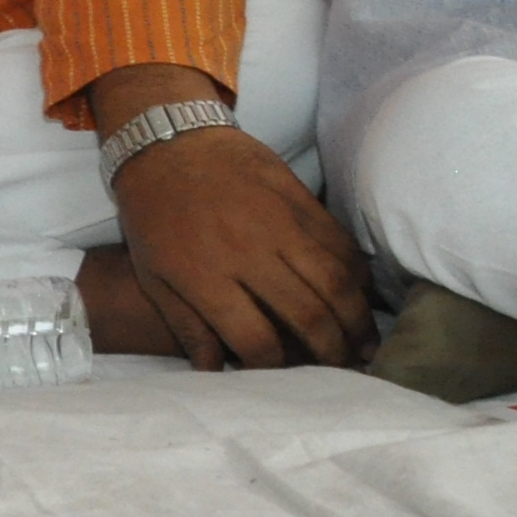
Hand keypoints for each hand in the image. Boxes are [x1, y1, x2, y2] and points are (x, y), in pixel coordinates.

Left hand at [102, 86, 372, 368]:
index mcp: (204, 276)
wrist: (165, 141)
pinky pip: (339, 243)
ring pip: (335, 282)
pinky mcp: (297, 198)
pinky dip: (356, 273)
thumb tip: (212, 371)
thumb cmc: (152, 213)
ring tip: (365, 341)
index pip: (256, 339)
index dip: (275, 367)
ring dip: (356, 318)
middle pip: (308, 315)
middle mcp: (247, 253)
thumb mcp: (151, 273)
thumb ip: (185, 324)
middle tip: (345, 368)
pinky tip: (360, 294)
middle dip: (331, 351)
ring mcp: (277, 223)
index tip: (284, 374)